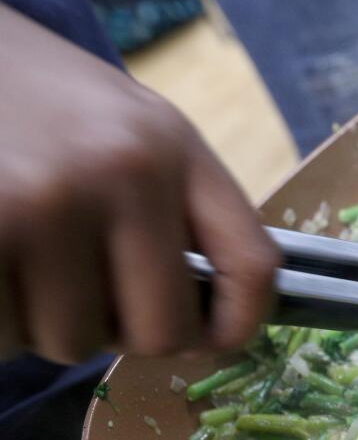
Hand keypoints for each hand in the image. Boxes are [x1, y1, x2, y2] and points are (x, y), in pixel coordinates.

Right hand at [0, 5, 279, 363]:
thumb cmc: (26, 97)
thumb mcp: (120, 124)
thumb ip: (167, 206)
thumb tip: (204, 322)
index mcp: (172, 145)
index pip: (251, 263)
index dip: (240, 321)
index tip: (214, 340)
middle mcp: (124, 172)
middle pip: (161, 332)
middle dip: (119, 331)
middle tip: (79, 290)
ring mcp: (50, 204)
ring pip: (72, 342)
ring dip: (42, 322)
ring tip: (18, 254)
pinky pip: (6, 336)